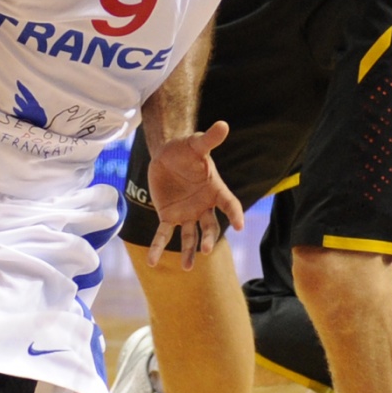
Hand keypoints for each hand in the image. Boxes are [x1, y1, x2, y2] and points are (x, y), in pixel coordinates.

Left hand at [145, 120, 242, 270]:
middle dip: (207, 238)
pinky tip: (152, 262)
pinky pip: (164, 234)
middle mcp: (204, 206)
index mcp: (215, 190)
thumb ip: (209, 139)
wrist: (167, 155)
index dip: (235, 214)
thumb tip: (223, 124)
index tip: (239, 225)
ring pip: (190, 236)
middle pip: (210, 226)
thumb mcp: (196, 145)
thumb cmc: (186, 149)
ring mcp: (187, 213)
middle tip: (204, 249)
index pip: (230, 204)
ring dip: (188, 251)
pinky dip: (158, 248)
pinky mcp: (169, 216)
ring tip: (187, 267)